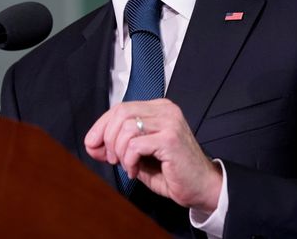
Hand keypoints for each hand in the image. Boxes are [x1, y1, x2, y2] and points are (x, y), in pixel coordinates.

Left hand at [84, 98, 221, 211]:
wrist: (203, 188)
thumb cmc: (173, 173)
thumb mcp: (140, 156)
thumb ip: (119, 146)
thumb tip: (93, 143)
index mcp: (159, 109)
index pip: (120, 108)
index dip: (101, 126)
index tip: (93, 145)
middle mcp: (165, 110)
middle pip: (120, 113)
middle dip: (108, 138)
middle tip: (113, 160)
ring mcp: (169, 122)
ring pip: (126, 128)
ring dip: (120, 152)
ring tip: (128, 167)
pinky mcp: (170, 139)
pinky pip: (135, 144)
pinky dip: (129, 160)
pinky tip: (136, 171)